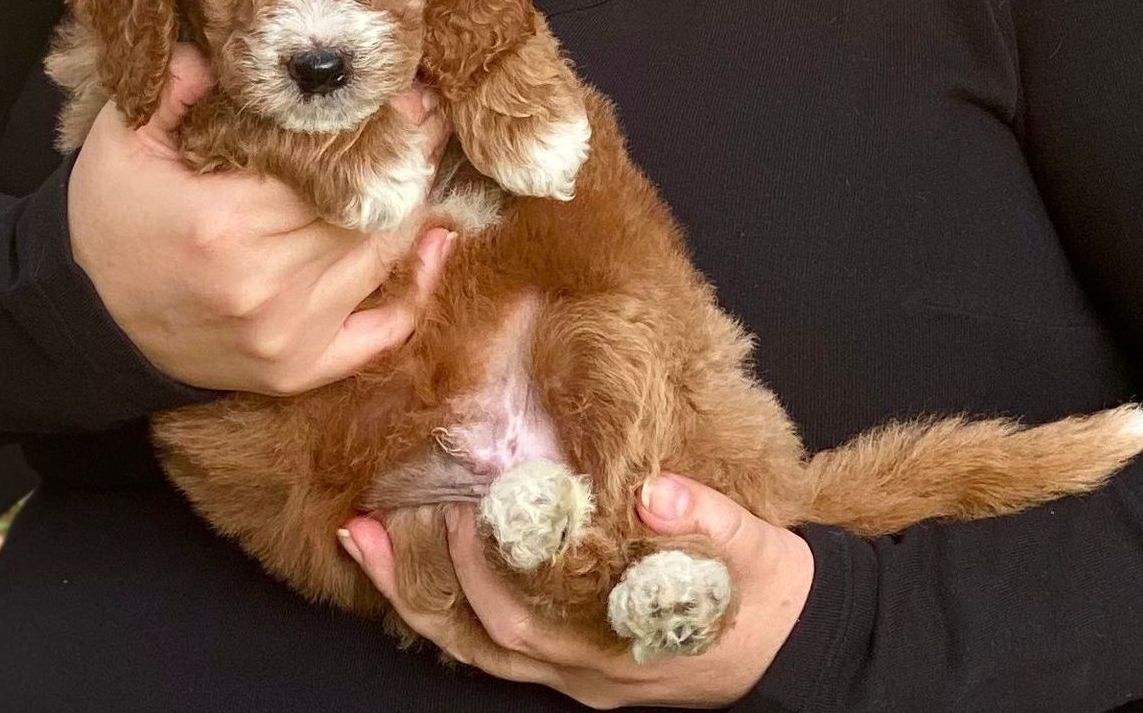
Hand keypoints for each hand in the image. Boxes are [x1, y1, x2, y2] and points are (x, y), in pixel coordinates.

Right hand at [68, 43, 452, 393]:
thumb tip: (224, 49)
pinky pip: (383, 333)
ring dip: (413, 204)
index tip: (405, 91)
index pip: (331, 162)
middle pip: (367, 208)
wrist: (88, 316)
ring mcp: (289, 334)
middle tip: (431, 114)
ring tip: (429, 157)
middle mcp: (266, 283)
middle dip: (405, 155)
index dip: (375, 125)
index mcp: (226, 220)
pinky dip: (418, 290)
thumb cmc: (112, 221)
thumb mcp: (122, 143)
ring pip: (383, 257)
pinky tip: (438, 243)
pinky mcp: (299, 369)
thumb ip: (174, 88)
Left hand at [340, 474, 813, 708]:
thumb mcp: (754, 552)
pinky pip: (495, 647)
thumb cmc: (766, 594)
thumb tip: (655, 494)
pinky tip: (424, 571)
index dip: (478, 567)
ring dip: (417, 599)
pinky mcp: (577, 660)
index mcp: (617, 644)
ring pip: (477, 649)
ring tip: (366, 545)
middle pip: (481, 637)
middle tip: (374, 520)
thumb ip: (707, 522)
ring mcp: (576, 672)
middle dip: (421, 582)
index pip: (523, 614)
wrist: (798, 643)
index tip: (451, 504)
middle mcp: (583, 668)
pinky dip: (450, 610)